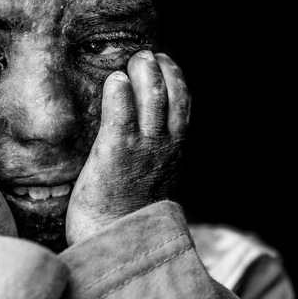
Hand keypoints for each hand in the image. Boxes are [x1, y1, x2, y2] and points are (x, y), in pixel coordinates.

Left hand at [66, 51, 189, 244]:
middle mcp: (165, 145)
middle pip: (170, 92)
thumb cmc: (131, 213)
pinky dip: (119, 91)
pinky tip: (113, 81)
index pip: (184, 103)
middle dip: (160, 67)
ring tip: (132, 60)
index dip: (176, 77)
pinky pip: (120, 111)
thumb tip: (150, 136)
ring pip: (151, 95)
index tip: (165, 62)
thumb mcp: (158, 180)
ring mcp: (142, 147)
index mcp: (176, 150)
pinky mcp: (115, 151)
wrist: (119, 243)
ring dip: (143, 71)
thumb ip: (158, 155)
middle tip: (145, 55)